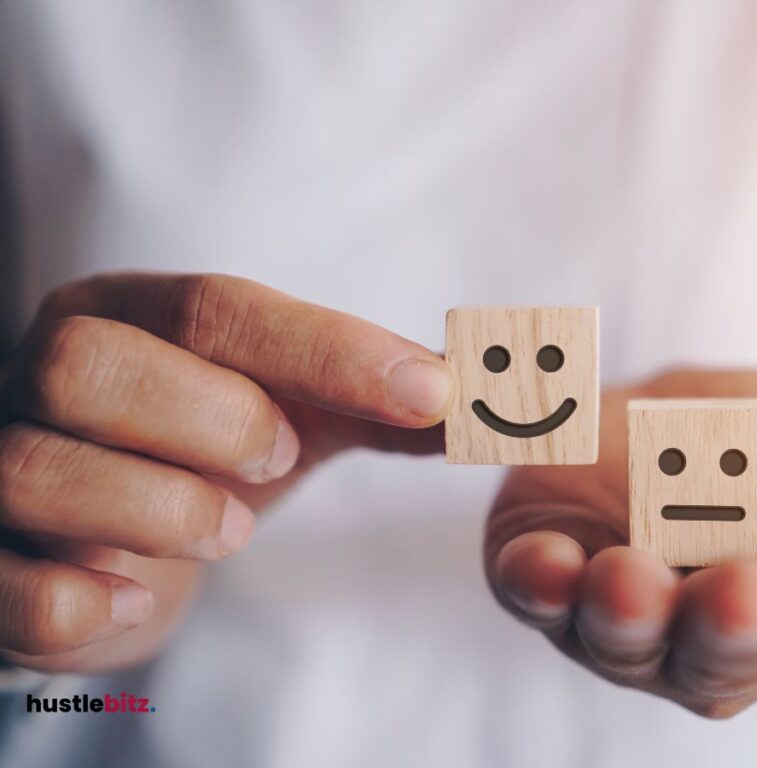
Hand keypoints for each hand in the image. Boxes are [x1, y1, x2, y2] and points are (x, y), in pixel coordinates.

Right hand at [0, 273, 452, 672]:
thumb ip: (381, 400)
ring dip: (161, 508)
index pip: (217, 308)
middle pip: (94, 365)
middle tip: (277, 461)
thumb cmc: (208, 455)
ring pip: (39, 468)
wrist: (114, 540)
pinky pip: (3, 583)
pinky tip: (133, 597)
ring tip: (225, 530)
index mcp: (128, 316)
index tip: (429, 395)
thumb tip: (485, 390)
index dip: (327, 351)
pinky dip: (77, 600)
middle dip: (211, 419)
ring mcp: (1, 462)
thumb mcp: (294, 410)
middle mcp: (46, 374)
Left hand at [485, 370, 756, 717]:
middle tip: (749, 591)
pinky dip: (538, 580)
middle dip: (738, 626)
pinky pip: (537, 592)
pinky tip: (544, 563)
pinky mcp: (549, 580)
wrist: (673, 413)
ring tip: (631, 579)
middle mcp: (716, 637)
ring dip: (629, 613)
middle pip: (727, 654)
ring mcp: (627, 618)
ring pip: (628, 637)